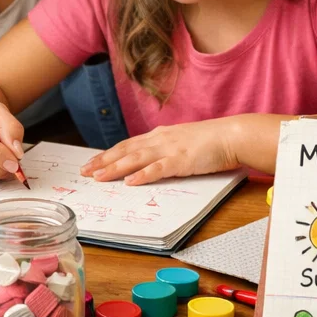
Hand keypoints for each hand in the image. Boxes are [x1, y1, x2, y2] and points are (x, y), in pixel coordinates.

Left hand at [80, 118, 241, 184]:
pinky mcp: (181, 160)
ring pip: (136, 159)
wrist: (232, 135)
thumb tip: (151, 161)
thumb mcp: (182, 142)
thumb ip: (165, 149)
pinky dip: (143, 175)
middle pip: (125, 151)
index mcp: (160, 135)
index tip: (92, 163)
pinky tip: (130, 182)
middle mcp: (160, 140)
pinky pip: (158, 169)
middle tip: (84, 171)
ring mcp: (169, 149)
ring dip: (115, 168)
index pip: (127, 145)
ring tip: (98, 177)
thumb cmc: (211, 141)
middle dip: (103, 161)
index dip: (108, 154)